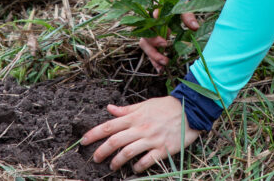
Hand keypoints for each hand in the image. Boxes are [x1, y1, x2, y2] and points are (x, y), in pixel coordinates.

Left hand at [81, 96, 200, 172]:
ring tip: (112, 166)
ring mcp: (151, 139)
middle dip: (101, 151)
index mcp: (135, 117)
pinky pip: (146, 161)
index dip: (93, 134)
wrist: (190, 109)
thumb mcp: (145, 104)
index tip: (83, 141)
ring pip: (127, 152)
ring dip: (117, 161)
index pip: (109, 126)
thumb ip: (126, 110)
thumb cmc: (166, 107)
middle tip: (95, 159)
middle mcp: (140, 128)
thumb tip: (109, 109)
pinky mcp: (162, 148)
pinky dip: (138, 167)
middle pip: (114, 141)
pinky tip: (134, 169)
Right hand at [139, 0, 199, 71]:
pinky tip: (160, 69)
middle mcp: (149, 23)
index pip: (151, 25)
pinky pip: (150, 49)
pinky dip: (154, 60)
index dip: (156, 35)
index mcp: (155, 13)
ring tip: (162, 68)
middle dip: (154, 50)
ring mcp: (149, 31)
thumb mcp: (183, 5)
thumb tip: (195, 27)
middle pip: (145, 39)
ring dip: (153, 57)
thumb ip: (188, 15)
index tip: (165, 42)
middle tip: (165, 59)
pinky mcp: (152, 37)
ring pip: (145, 46)